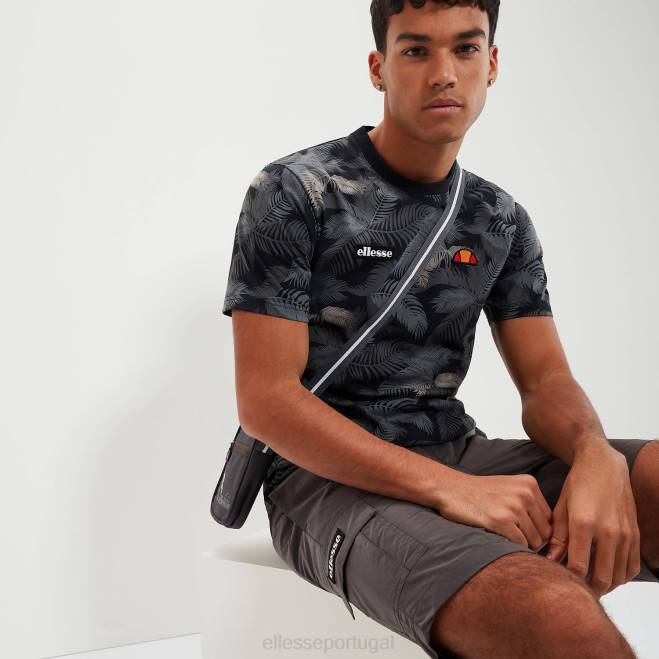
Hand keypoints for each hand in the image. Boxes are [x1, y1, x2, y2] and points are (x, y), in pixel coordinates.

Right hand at [436, 472, 553, 550]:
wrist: (451, 489)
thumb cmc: (479, 492)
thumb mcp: (509, 487)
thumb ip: (530, 502)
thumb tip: (549, 533)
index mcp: (529, 483)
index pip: (550, 518)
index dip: (537, 528)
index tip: (522, 529)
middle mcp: (525, 493)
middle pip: (545, 531)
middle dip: (532, 539)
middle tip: (513, 535)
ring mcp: (513, 507)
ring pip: (534, 540)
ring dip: (521, 544)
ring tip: (504, 534)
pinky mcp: (501, 520)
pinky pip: (519, 544)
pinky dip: (512, 546)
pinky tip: (498, 536)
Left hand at [545, 444, 641, 597]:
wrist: (603, 464)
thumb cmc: (578, 483)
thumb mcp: (561, 507)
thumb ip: (558, 537)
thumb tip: (550, 562)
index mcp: (584, 524)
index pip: (578, 568)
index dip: (568, 579)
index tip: (559, 579)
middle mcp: (608, 531)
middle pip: (601, 578)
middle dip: (586, 589)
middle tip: (574, 588)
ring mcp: (625, 534)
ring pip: (618, 577)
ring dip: (604, 585)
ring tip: (588, 583)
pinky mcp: (635, 534)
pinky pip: (632, 567)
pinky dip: (620, 576)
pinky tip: (606, 573)